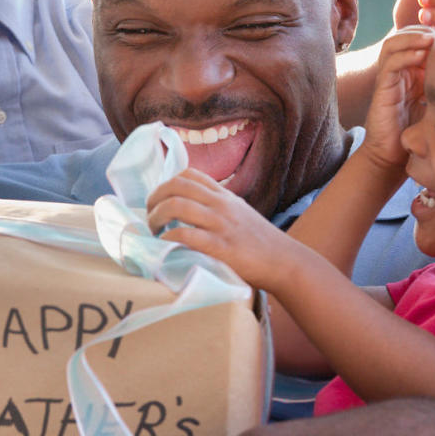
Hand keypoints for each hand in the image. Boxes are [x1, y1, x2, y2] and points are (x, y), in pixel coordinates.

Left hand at [146, 169, 294, 291]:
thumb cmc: (260, 242)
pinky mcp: (221, 247)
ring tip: (154, 231)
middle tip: (150, 217)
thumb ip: (219, 207)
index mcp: (224, 196)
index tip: (159, 201)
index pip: (189, 174)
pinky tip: (166, 245)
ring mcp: (220, 224)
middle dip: (154, 199)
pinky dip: (169, 238)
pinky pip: (187, 235)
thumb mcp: (240, 213)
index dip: (166, 184)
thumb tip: (191, 208)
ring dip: (156, 217)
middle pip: (176, 185)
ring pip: (176, 205)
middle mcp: (221, 204)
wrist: (284, 261)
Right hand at [359, 25, 431, 171]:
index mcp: (412, 71)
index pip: (419, 38)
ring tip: (430, 38)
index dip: (434, 30)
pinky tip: (420, 55)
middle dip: (424, 29)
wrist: (394, 156)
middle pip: (406, 34)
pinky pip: (390, 63)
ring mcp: (389, 78)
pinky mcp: (382, 88)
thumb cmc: (418, 133)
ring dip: (412, 37)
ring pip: (393, 43)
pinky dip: (405, 54)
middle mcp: (399, 70)